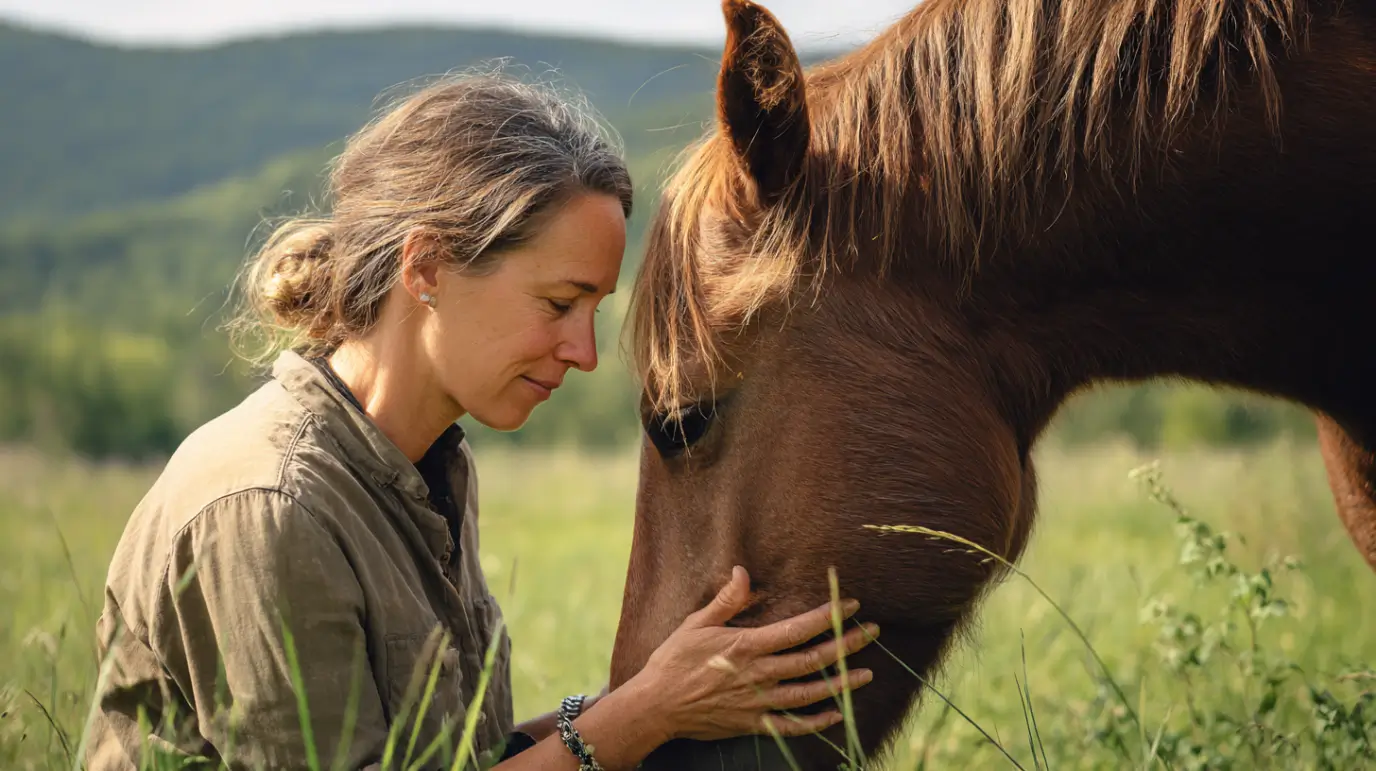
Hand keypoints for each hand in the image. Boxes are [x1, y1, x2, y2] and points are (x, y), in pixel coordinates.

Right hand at [626, 565, 879, 742]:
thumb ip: (726, 600)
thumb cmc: (673, 661)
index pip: (798, 629)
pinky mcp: (751, 724)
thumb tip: (742, 571)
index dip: (827, 616)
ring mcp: (757, 703)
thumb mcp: (696, 623)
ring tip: (867, 673)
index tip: (850, 603)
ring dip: (840, 683)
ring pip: (809, 694)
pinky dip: (816, 722)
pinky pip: (791, 726)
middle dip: (846, 644)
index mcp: (746, 646)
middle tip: (873, 632)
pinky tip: (836, 713)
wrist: (655, 706)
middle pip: (812, 659)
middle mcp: (758, 674)